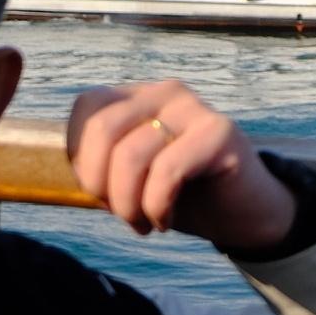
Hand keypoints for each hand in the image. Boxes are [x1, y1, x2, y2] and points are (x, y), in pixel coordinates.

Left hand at [64, 80, 294, 252]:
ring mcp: (193, 107)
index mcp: (136, 96)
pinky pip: (167, 170)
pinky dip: (157, 206)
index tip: (104, 195)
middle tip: (123, 215)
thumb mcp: (130, 178)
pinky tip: (166, 219)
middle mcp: (163, 91)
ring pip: (131, 154)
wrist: (245, 213)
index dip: (83, 161)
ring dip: (130, 205)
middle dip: (102, 187)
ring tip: (145, 223)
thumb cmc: (182, 195)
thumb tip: (70, 167)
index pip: (85, 111)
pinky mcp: (219, 132)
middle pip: (101, 129)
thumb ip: (99, 163)